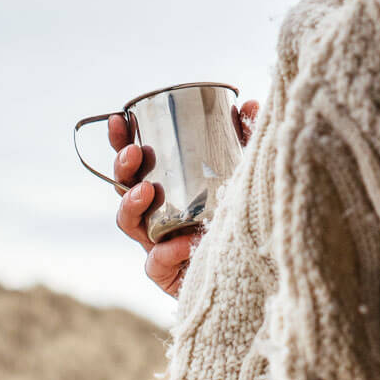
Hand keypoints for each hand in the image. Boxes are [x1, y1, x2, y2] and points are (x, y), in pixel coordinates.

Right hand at [110, 100, 258, 296]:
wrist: (260, 270)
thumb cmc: (244, 218)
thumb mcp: (247, 176)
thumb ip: (248, 143)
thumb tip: (250, 105)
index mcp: (167, 188)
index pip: (136, 161)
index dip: (122, 140)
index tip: (118, 119)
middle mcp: (156, 214)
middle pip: (123, 188)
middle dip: (123, 168)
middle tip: (135, 154)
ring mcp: (158, 244)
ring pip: (130, 224)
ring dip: (131, 204)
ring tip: (146, 191)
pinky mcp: (168, 275)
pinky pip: (157, 264)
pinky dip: (167, 252)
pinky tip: (182, 242)